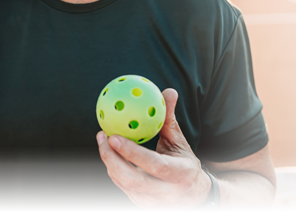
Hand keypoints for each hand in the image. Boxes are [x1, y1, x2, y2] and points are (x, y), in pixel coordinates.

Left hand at [96, 88, 211, 211]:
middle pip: (133, 180)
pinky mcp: (142, 205)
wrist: (193, 196)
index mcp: (181, 173)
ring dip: (109, 162)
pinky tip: (108, 152)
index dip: (132, 153)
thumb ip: (170, 118)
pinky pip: (122, 186)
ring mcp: (153, 201)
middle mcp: (168, 192)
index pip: (155, 165)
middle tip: (103, 136)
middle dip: (112, 159)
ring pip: (124, 184)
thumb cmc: (184, 161)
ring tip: (102, 140)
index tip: (114, 136)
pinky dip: (113, 169)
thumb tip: (167, 91)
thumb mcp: (180, 141)